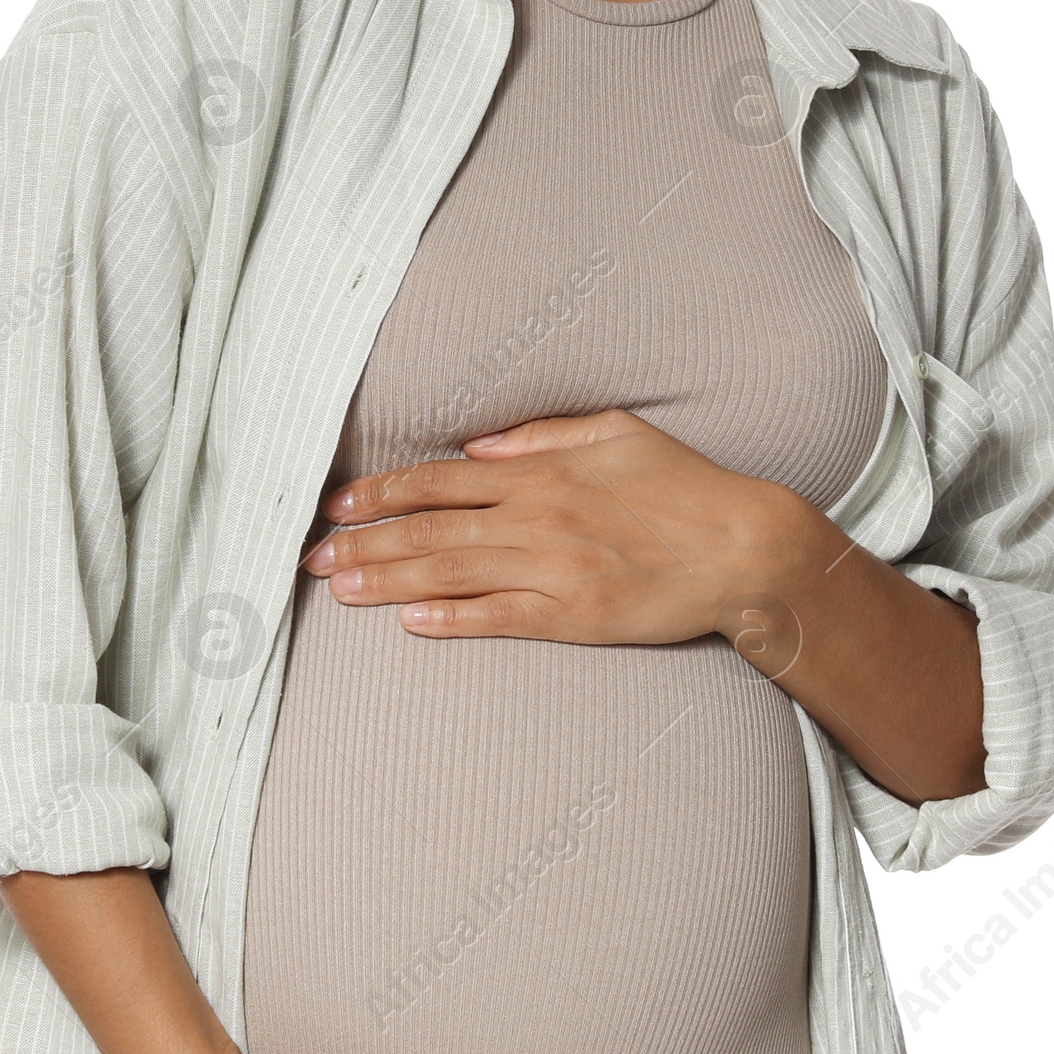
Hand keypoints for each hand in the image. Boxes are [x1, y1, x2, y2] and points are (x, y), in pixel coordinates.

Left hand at [302, 407, 805, 646]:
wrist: (743, 547)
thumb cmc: (683, 487)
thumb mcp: (615, 432)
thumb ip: (542, 435)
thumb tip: (480, 441)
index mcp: (540, 472)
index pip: (440, 479)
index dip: (381, 493)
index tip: (337, 504)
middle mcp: (537, 517)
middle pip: (430, 528)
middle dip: (363, 542)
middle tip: (310, 556)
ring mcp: (554, 569)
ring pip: (451, 572)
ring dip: (388, 581)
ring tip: (338, 588)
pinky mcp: (575, 615)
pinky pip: (500, 617)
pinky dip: (452, 619)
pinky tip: (409, 622)